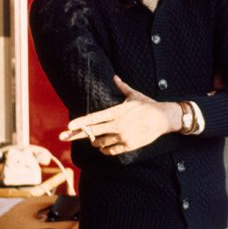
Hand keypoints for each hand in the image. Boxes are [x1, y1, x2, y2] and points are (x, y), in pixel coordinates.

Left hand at [66, 76, 181, 155]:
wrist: (163, 118)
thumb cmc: (148, 105)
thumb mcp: (134, 95)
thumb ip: (122, 87)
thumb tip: (115, 77)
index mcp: (116, 112)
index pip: (94, 118)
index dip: (80, 122)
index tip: (69, 126)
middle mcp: (117, 125)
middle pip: (92, 132)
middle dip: (76, 135)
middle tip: (64, 137)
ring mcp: (122, 137)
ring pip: (100, 143)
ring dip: (95, 142)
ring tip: (94, 140)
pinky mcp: (128, 145)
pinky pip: (111, 151)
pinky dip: (105, 150)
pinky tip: (104, 148)